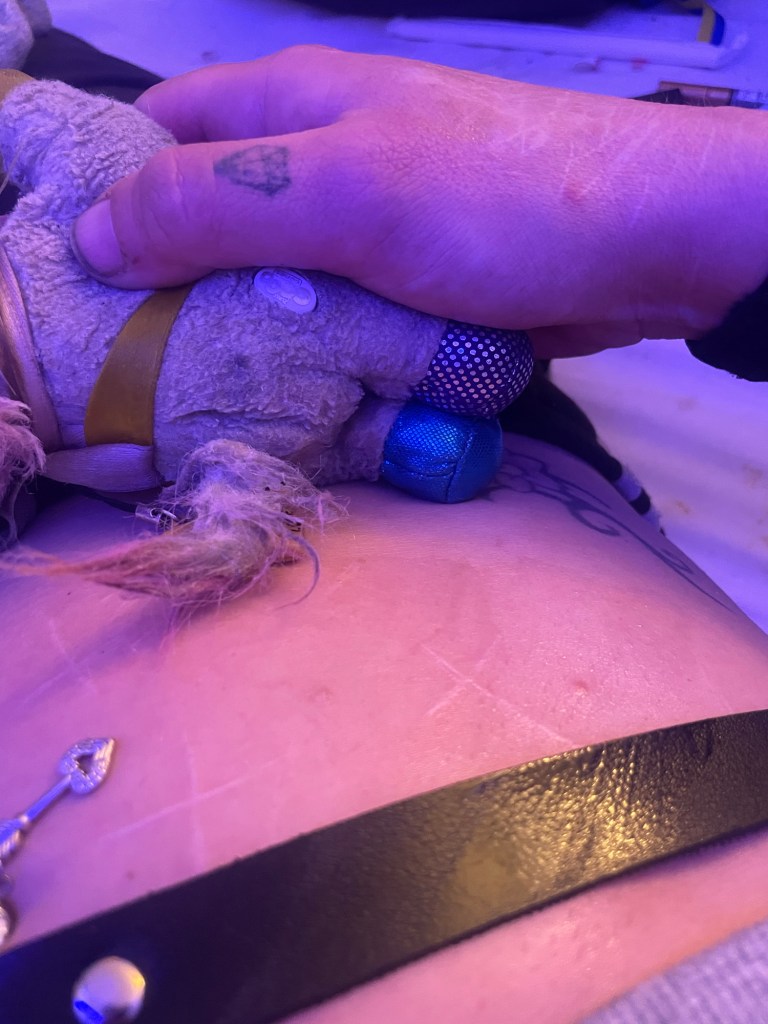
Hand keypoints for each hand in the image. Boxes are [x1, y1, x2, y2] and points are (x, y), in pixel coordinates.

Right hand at [71, 47, 767, 356]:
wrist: (647, 247)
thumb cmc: (495, 202)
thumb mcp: (344, 191)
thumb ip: (218, 202)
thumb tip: (96, 233)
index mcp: (288, 104)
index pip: (158, 130)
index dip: (106, 190)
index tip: (72, 277)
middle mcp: (319, 155)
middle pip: (210, 213)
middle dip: (166, 281)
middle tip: (122, 364)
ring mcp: (366, 226)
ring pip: (270, 276)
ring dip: (235, 327)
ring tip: (186, 396)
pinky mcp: (404, 285)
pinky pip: (328, 318)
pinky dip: (300, 352)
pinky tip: (277, 398)